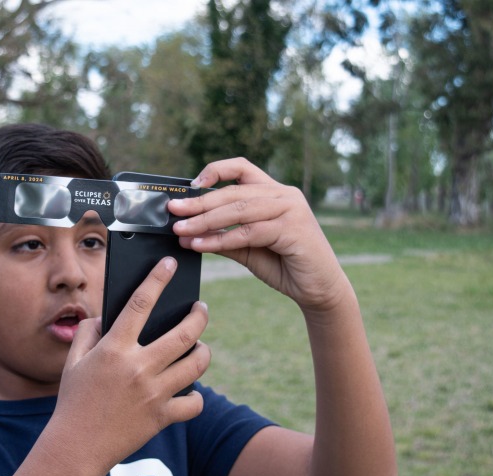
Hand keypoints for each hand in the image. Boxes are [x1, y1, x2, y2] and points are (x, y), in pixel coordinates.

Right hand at [51, 257, 209, 474]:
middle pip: (185, 333)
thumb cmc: (72, 401)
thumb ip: (88, 332)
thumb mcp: (73, 361)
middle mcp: (138, 368)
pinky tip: (189, 389)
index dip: (157, 278)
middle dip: (199, 316)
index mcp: (114, 349)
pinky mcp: (162, 417)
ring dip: (202, 351)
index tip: (170, 264)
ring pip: (197, 364)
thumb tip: (106, 317)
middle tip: (200, 309)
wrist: (76, 447)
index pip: (141, 303)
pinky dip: (195, 395)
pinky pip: (194, 402)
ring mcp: (154, 393)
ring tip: (198, 346)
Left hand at [170, 158, 350, 312]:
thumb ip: (223, 237)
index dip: (216, 170)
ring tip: (181, 230)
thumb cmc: (285, 266)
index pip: (242, 169)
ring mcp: (291, 209)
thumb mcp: (248, 248)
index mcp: (274, 192)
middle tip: (173, 211)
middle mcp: (284, 195)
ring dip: (206, 221)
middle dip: (199, 202)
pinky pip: (249, 232)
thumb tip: (187, 235)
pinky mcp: (294, 229)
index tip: (190, 184)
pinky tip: (201, 245)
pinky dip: (222, 239)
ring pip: (239, 210)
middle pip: (234, 192)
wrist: (319, 290)